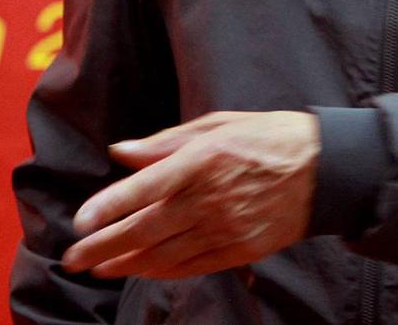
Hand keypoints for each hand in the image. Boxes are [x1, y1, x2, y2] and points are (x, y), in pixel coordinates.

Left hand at [61, 110, 319, 279]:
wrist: (323, 171)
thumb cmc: (266, 138)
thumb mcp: (216, 125)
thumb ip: (165, 141)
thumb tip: (121, 151)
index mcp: (202, 160)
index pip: (145, 188)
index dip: (109, 206)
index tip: (79, 221)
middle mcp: (210, 199)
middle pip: (146, 229)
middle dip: (104, 246)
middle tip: (73, 257)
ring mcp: (225, 229)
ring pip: (164, 254)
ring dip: (126, 263)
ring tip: (98, 267)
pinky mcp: (239, 250)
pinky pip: (192, 266)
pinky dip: (161, 272)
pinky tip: (140, 271)